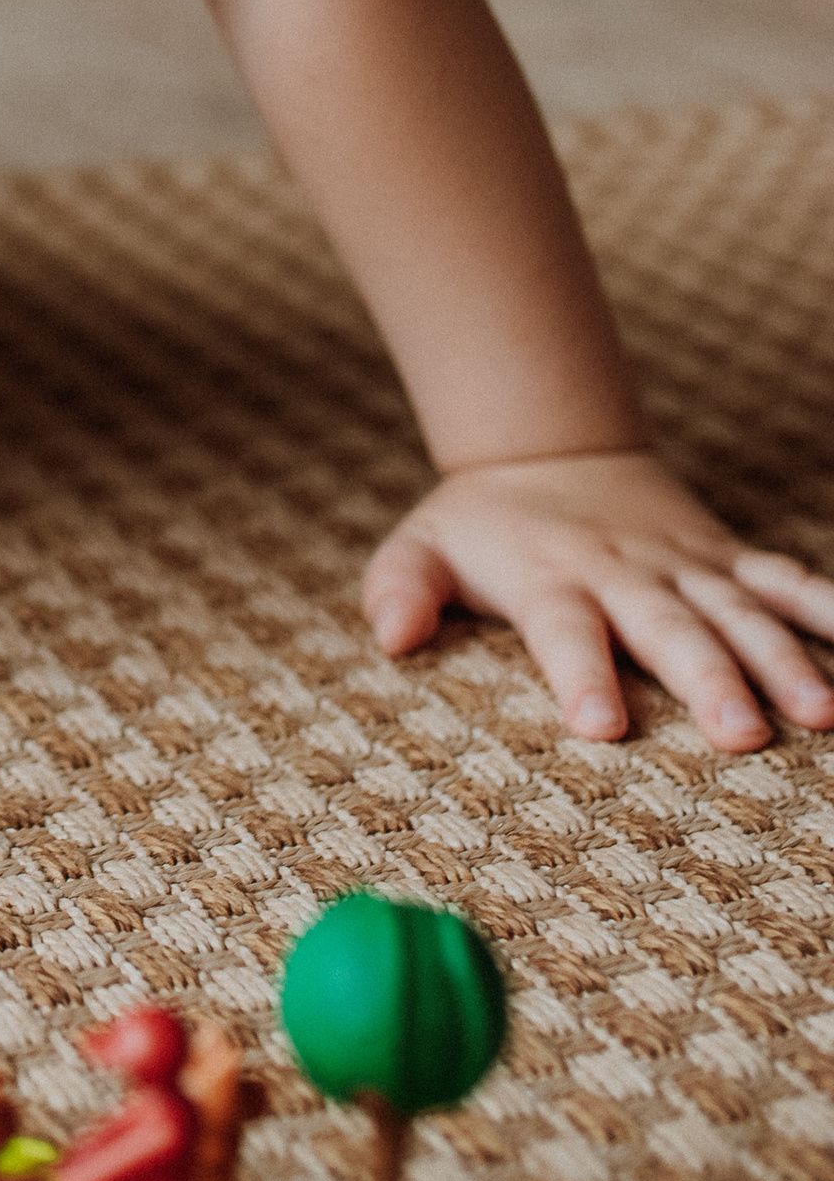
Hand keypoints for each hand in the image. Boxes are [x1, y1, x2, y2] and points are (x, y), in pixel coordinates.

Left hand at [363, 451, 833, 754]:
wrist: (552, 444)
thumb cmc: (481, 522)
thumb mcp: (422, 545)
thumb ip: (401, 587)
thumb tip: (390, 634)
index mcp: (552, 577)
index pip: (565, 630)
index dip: (582, 675)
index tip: (602, 727)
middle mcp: (625, 572)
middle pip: (669, 629)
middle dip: (708, 680)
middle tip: (742, 735)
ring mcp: (685, 564)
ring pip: (741, 611)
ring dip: (783, 658)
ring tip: (820, 711)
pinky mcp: (726, 558)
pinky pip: (786, 581)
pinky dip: (830, 608)